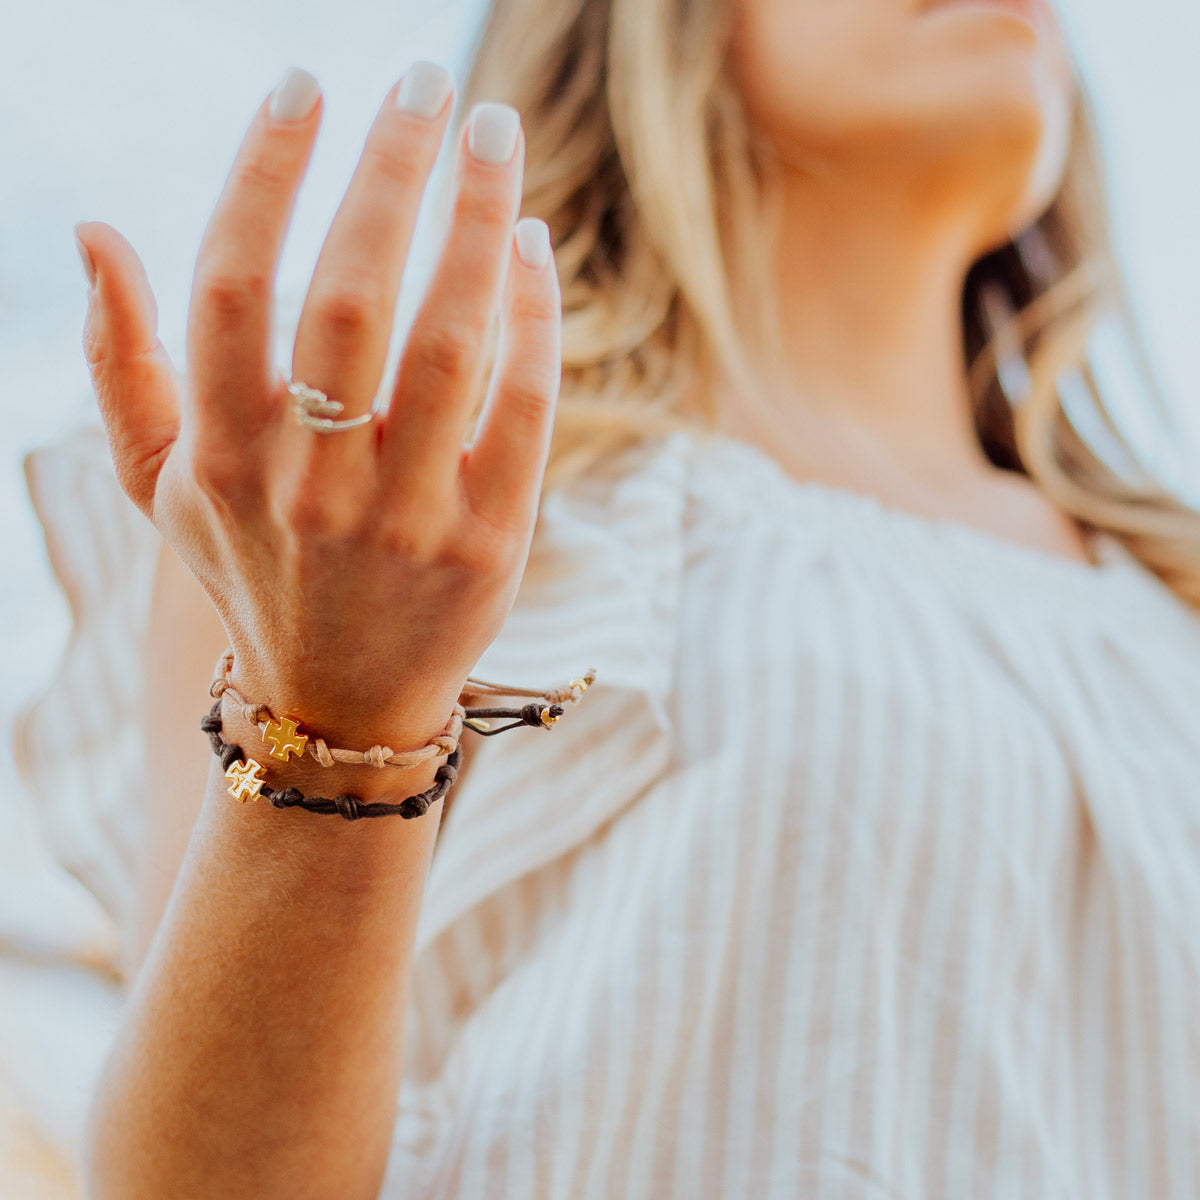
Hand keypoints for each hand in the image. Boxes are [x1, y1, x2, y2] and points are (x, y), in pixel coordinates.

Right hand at [74, 63, 560, 749]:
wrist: (340, 700)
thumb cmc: (255, 570)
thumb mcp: (163, 487)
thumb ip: (121, 366)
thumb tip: (92, 231)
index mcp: (223, 459)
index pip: (231, 289)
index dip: (263, 173)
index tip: (300, 84)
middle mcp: (311, 488)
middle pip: (351, 297)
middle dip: (390, 170)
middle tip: (424, 79)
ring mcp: (407, 519)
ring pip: (451, 343)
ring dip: (476, 222)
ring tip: (492, 131)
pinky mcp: (490, 544)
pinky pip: (523, 410)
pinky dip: (533, 319)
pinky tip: (529, 247)